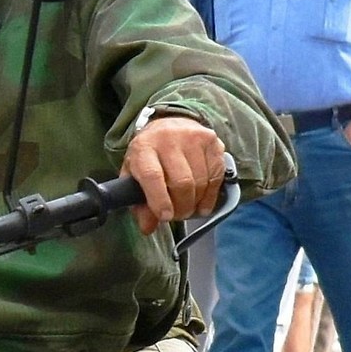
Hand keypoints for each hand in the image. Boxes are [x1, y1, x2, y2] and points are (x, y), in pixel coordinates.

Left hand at [121, 116, 226, 233]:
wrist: (167, 124)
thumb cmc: (149, 155)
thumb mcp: (134, 176)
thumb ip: (139, 202)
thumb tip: (148, 228)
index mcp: (144, 148)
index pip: (153, 176)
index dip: (160, 200)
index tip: (165, 217)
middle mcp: (168, 139)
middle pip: (182, 182)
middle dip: (181, 207)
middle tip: (178, 215)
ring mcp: (193, 137)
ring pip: (201, 181)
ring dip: (196, 202)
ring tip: (188, 208)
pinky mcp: (212, 140)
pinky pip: (216, 175)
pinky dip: (210, 195)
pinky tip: (203, 202)